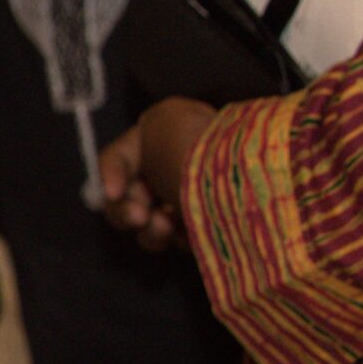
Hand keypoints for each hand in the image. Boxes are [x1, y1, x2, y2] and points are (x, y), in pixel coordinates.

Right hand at [98, 98, 218, 252]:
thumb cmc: (199, 150)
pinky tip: (190, 235)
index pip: (118, 157)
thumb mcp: (161, 125)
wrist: (253, 181)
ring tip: (164, 227)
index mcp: (164, 134)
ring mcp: (194, 199)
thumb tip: (134, 174)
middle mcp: (176, 165)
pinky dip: (177, 238)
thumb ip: (134, 147)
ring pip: (149, 222)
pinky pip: (178, 238)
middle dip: (126, 208)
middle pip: (129, 194)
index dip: (109, 174)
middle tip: (138, 216)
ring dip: (149, 228)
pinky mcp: (211, 227)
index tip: (113, 192)